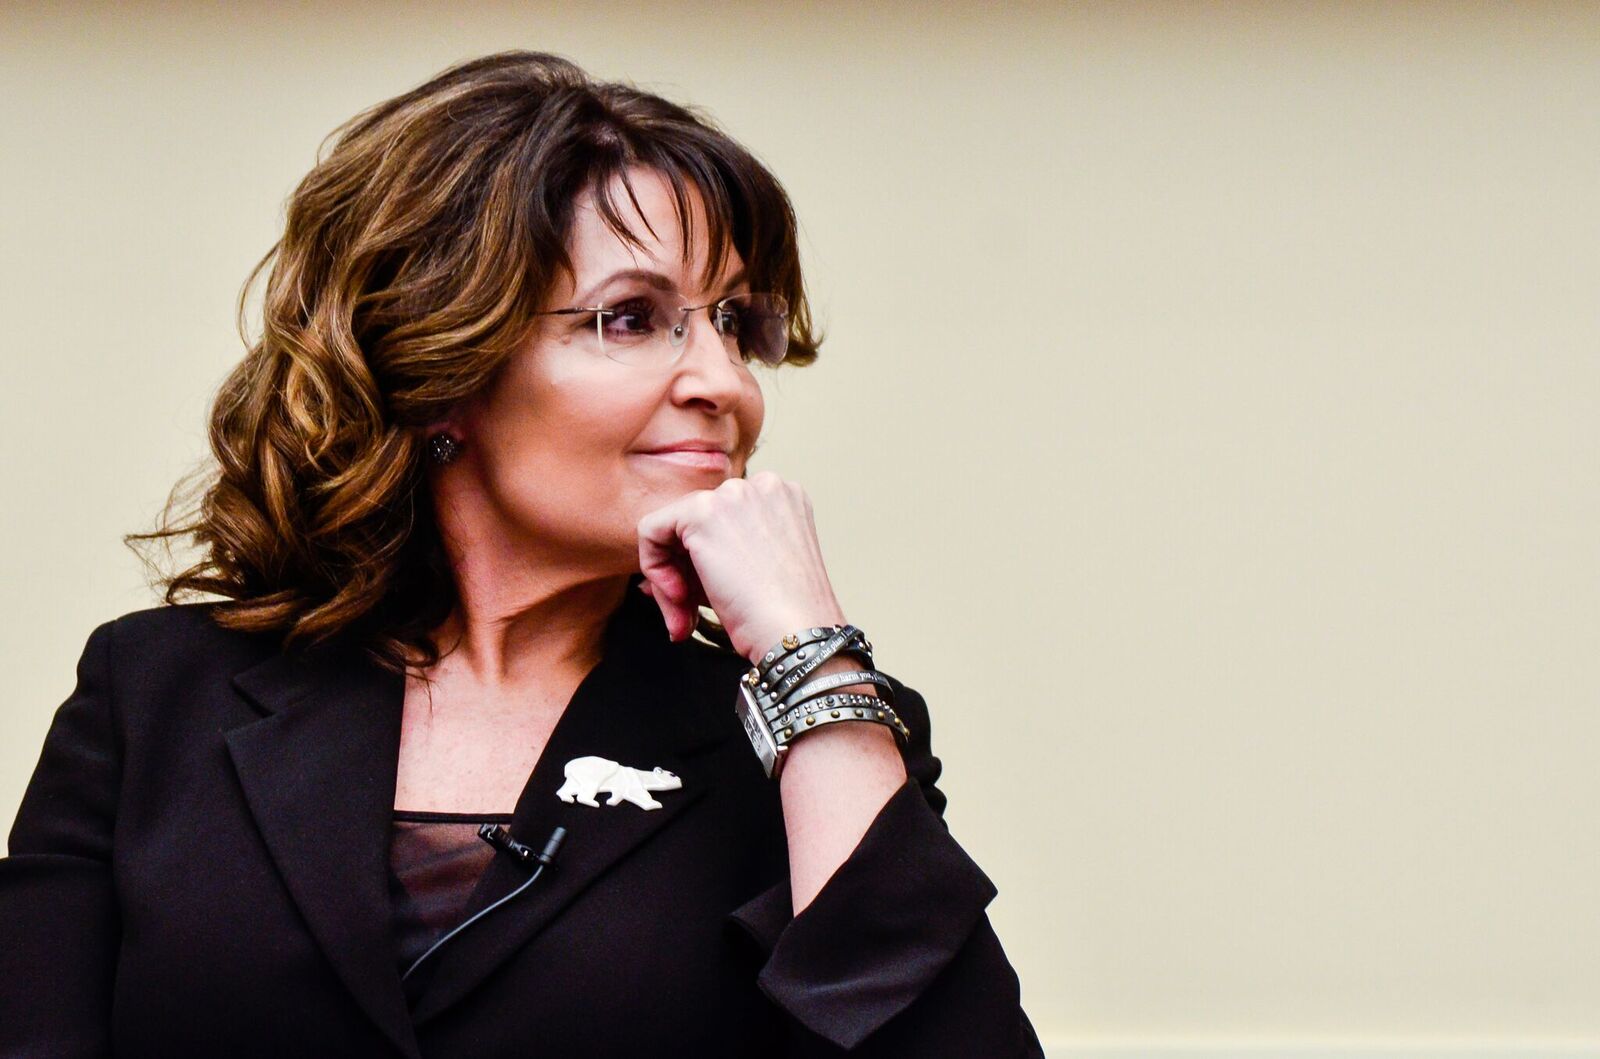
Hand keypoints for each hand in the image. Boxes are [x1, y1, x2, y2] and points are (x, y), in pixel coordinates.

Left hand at [635, 471, 847, 662]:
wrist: (796, 634)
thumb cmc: (783, 617)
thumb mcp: (751, 576)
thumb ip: (711, 562)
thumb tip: (659, 574)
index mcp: (783, 497)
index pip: (720, 519)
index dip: (703, 563)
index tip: (702, 600)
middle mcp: (762, 485)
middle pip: (695, 522)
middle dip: (684, 573)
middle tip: (688, 616)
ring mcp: (734, 494)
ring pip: (672, 527)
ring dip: (670, 577)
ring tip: (685, 616)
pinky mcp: (703, 511)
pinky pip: (651, 530)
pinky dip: (654, 567)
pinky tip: (678, 597)